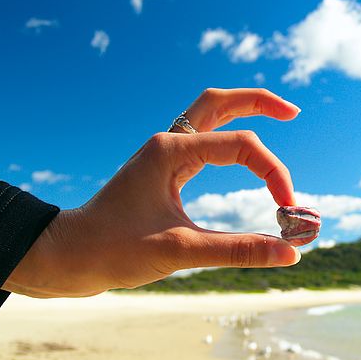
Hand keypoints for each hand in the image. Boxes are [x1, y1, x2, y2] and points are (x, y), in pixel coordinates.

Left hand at [4, 88, 302, 297]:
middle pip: (220, 102)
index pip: (240, 146)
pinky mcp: (161, 172)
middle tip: (294, 112)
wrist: (66, 257)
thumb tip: (290, 252)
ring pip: (209, 115)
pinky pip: (202, 141)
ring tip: (278, 118)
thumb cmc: (112, 251)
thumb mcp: (180, 251)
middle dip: (259, 102)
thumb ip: (238, 250)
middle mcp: (167, 143)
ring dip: (243, 112)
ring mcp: (162, 155)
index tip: (287, 210)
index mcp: (170, 151)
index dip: (273, 173)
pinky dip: (228, 138)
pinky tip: (241, 154)